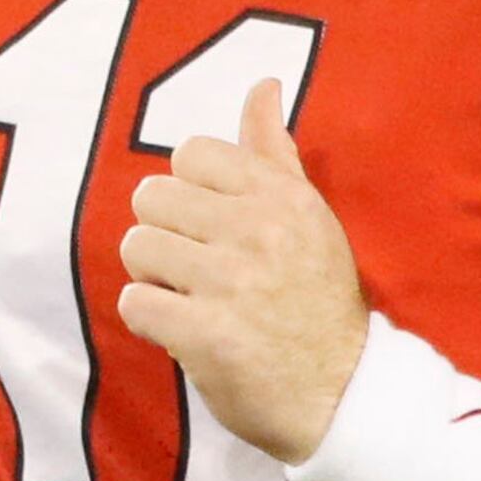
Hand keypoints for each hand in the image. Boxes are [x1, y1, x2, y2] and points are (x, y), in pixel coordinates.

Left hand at [118, 82, 367, 464]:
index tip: (216, 228)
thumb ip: (275, 153)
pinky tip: (184, 330)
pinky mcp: (206, 334)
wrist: (345, 396)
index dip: (192, 193)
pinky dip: (151, 321)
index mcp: (284, 198)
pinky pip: (135, 302)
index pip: (191, 154)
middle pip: (151, 198)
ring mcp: (232, 283)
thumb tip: (263, 85)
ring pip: (137, 247)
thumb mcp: (310, 219)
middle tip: (197, 269)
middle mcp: (260, 232)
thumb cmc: (319, 304)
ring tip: (191, 299)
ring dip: (155, 279)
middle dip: (164, 235)